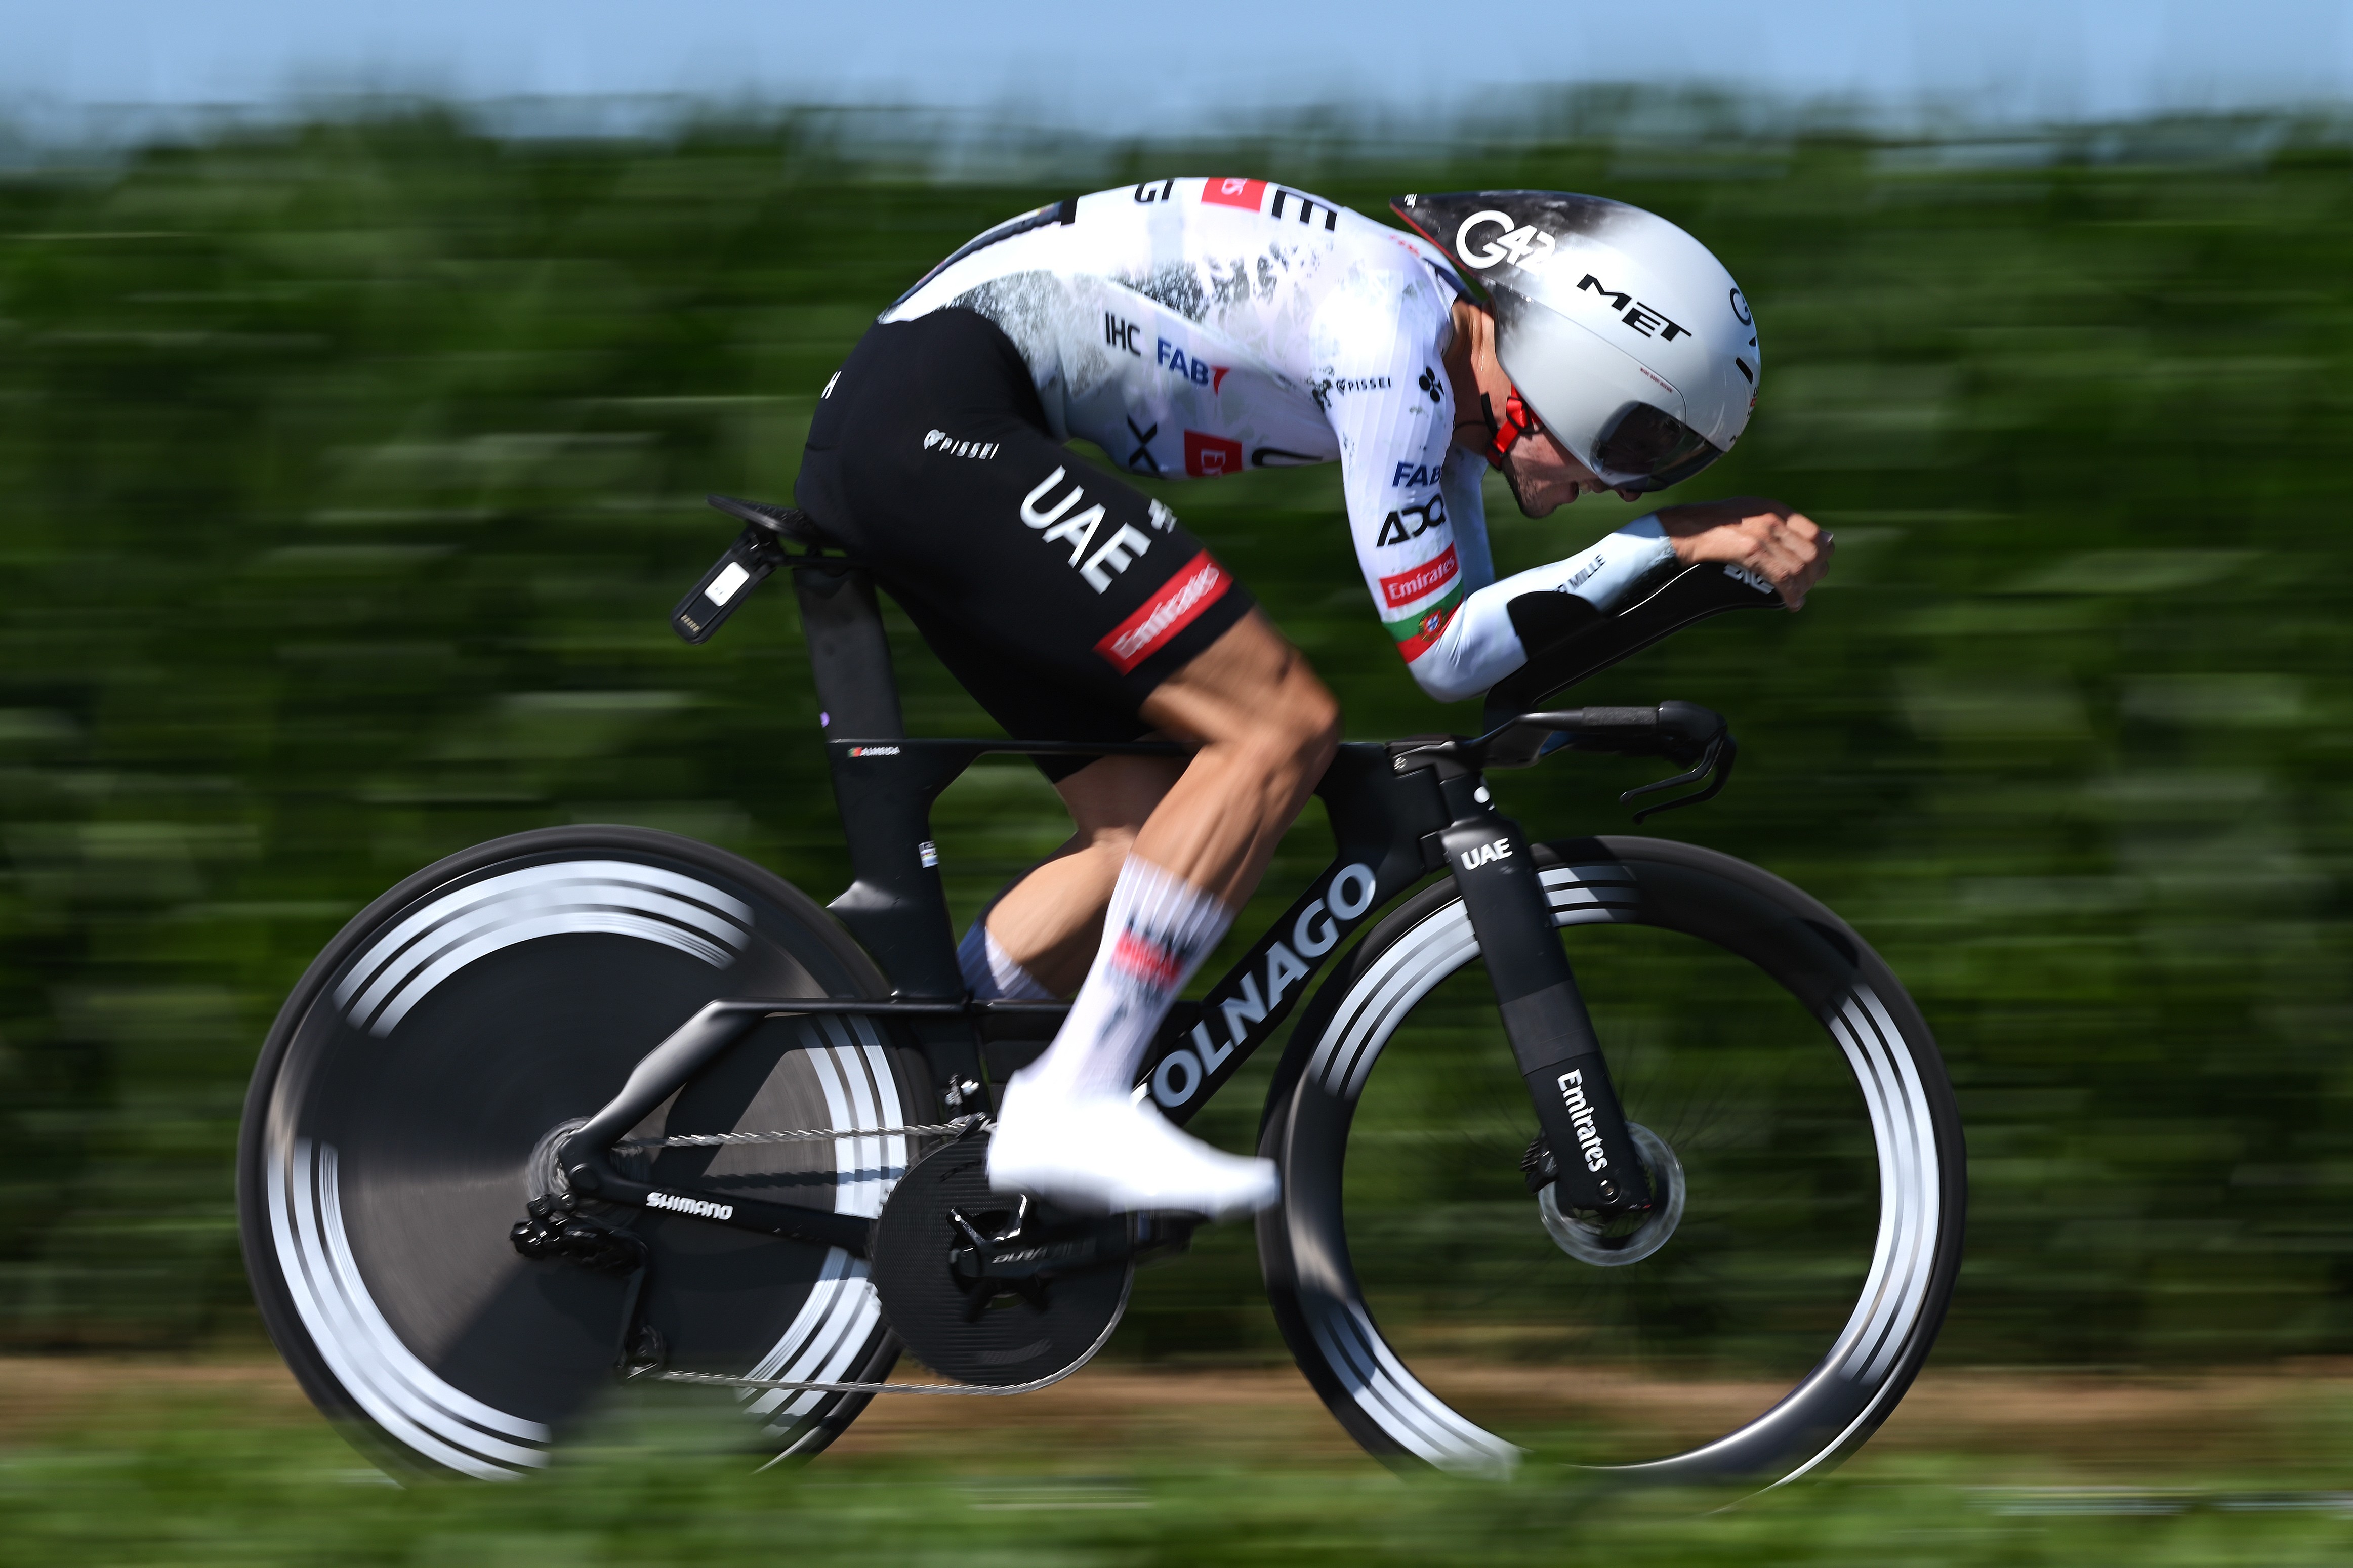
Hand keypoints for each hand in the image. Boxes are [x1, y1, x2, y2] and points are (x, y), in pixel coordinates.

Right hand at [1655, 498, 1833, 609]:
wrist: (1680, 529)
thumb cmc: (1708, 527)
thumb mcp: (1746, 515)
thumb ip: (1773, 525)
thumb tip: (1802, 541)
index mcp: (1774, 508)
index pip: (1814, 533)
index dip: (1821, 555)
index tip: (1816, 569)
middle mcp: (1772, 518)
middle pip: (1812, 551)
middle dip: (1814, 575)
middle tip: (1806, 588)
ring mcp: (1762, 533)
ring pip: (1800, 566)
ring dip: (1803, 588)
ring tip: (1797, 598)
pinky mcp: (1750, 550)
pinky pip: (1781, 576)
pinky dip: (1791, 593)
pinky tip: (1792, 603)